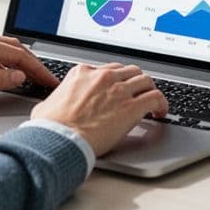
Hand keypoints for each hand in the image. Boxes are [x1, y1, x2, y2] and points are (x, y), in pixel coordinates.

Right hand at [30, 63, 168, 156]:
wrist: (59, 139)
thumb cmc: (50, 127)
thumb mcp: (48, 104)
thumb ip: (57, 99)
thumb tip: (52, 106)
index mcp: (83, 73)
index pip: (108, 69)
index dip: (116, 80)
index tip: (119, 88)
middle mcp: (102, 77)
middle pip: (129, 71)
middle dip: (135, 81)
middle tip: (138, 93)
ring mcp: (118, 90)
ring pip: (145, 80)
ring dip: (149, 90)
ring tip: (152, 101)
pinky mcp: (131, 107)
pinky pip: (155, 97)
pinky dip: (161, 103)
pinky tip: (160, 111)